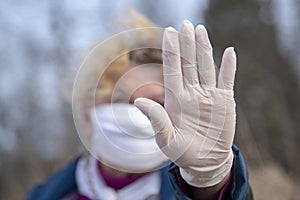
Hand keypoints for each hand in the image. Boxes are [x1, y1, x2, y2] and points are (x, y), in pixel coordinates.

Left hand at [134, 20, 236, 186]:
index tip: (168, 32)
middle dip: (187, 43)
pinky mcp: (224, 102)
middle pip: (189, 63)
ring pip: (206, 66)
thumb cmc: (181, 152)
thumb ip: (156, 119)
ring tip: (201, 30)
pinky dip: (229, 66)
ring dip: (204, 48)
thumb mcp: (166, 139)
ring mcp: (209, 95)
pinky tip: (229, 51)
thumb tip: (139, 101)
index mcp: (176, 99)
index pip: (173, 69)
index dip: (171, 51)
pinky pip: (227, 80)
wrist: (204, 161)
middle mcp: (192, 93)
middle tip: (185, 24)